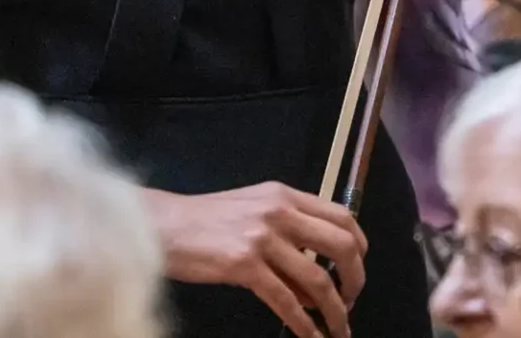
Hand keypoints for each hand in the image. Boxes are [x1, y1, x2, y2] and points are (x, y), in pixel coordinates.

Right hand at [146, 182, 368, 336]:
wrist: (161, 225)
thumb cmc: (203, 222)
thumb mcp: (252, 213)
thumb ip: (287, 236)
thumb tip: (314, 281)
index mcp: (284, 196)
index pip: (341, 216)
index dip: (359, 247)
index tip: (355, 272)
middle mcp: (279, 212)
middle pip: (341, 245)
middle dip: (355, 280)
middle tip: (352, 302)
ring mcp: (262, 238)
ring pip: (317, 279)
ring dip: (335, 311)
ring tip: (338, 329)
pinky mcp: (243, 264)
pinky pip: (285, 300)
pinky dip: (303, 323)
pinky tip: (310, 336)